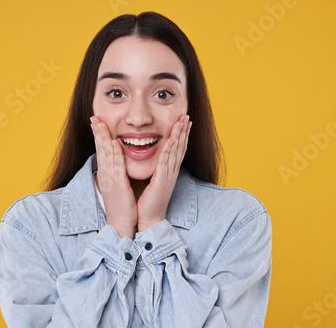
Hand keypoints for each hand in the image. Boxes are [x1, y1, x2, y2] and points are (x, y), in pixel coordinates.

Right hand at [90, 116, 137, 238]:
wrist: (121, 224)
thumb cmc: (122, 206)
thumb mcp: (118, 186)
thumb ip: (117, 173)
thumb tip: (118, 162)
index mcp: (106, 174)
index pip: (101, 150)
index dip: (98, 135)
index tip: (96, 122)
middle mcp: (105, 174)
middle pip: (100, 149)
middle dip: (97, 132)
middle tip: (94, 117)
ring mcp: (110, 179)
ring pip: (106, 154)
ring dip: (104, 137)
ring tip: (100, 123)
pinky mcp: (117, 185)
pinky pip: (116, 166)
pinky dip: (114, 153)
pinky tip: (114, 142)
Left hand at [137, 115, 191, 231]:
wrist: (148, 219)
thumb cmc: (147, 201)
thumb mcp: (152, 180)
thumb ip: (153, 169)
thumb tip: (148, 156)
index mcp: (168, 171)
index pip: (177, 149)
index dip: (181, 135)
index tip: (184, 122)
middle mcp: (171, 171)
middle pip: (180, 147)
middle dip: (184, 130)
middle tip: (187, 116)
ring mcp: (169, 175)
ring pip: (176, 151)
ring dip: (180, 135)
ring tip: (184, 121)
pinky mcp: (163, 180)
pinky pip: (167, 161)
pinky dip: (171, 149)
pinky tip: (173, 138)